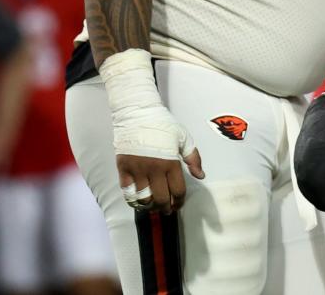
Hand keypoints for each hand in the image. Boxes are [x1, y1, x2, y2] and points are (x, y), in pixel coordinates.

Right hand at [113, 100, 203, 214]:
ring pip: (143, 199)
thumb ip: (193, 158)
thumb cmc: (163, 126)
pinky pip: (127, 192)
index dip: (179, 202)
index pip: (177, 190)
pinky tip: (139, 201)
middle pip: (160, 199)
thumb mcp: (184, 138)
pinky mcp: (123, 170)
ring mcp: (137, 171)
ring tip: (153, 206)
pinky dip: (133, 200)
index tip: (178, 205)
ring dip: (150, 206)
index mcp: (171, 163)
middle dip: (165, 207)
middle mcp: (154, 170)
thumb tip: (201, 176)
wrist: (137, 115)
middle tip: (167, 209)